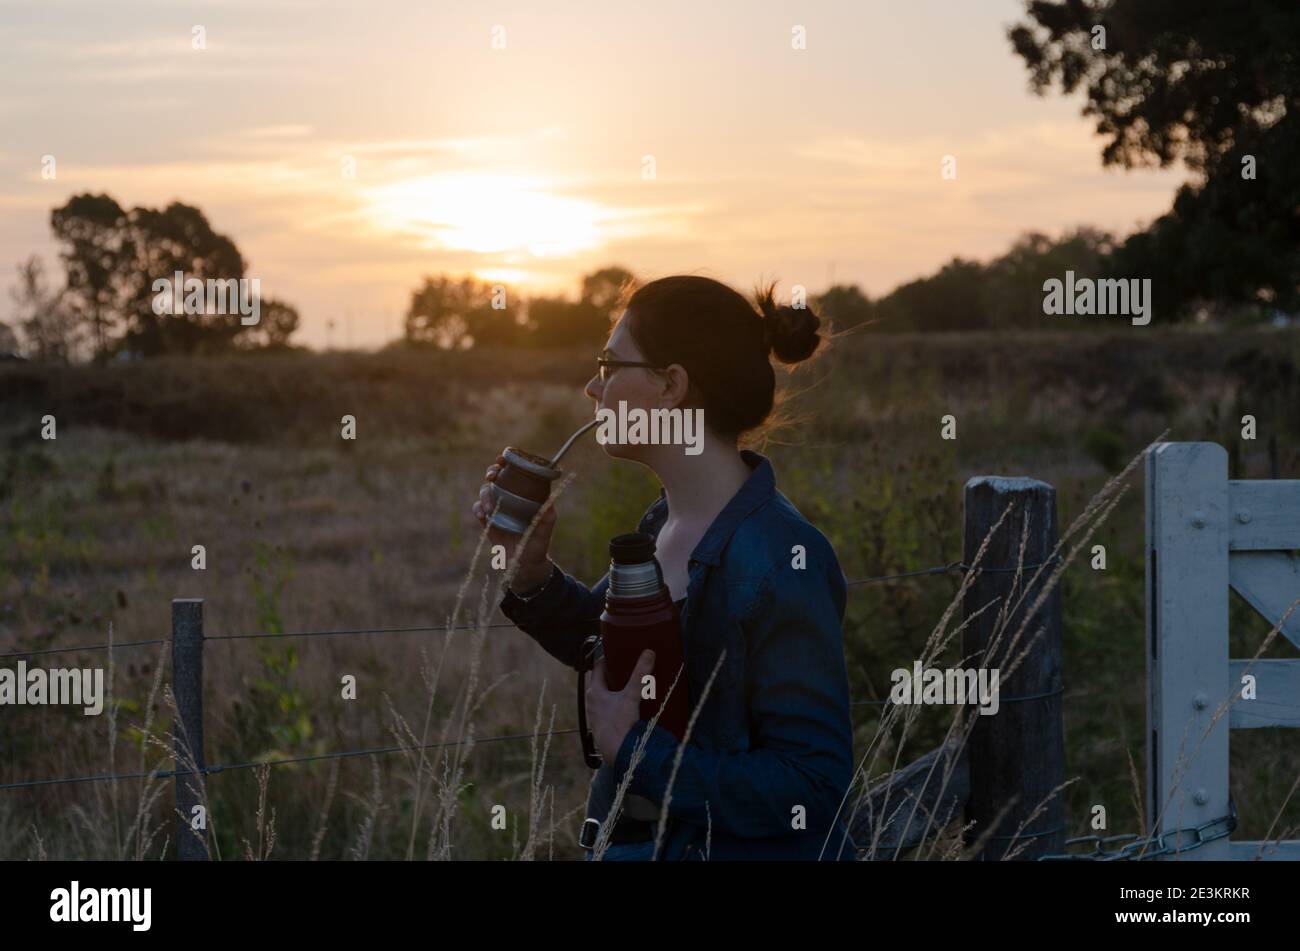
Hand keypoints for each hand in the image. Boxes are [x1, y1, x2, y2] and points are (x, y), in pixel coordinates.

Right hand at [471, 453, 557, 591]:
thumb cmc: (538, 544)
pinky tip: (484, 515)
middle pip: (496, 476)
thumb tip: (550, 502)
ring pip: (485, 491)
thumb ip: (547, 517)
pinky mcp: (487, 520)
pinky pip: (478, 509)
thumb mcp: (545, 530)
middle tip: (492, 476)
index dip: (508, 462)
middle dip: (491, 471)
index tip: (503, 459)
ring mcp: (497, 508)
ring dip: (485, 494)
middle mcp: (509, 498)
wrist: (525, 565)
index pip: (515, 472)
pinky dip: (478, 509)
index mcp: (523, 494)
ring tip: (490, 508)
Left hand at [587, 649, 656, 766]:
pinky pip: (608, 710)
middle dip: (612, 676)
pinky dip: (616, 705)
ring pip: (604, 698)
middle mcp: (592, 702)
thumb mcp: (631, 696)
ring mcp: (596, 715)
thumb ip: (640, 675)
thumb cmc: (618, 723)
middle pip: (601, 683)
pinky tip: (627, 708)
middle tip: (626, 668)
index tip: (615, 653)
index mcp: (595, 691)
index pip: (598, 669)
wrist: (616, 752)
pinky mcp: (602, 726)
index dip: (606, 659)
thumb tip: (648, 653)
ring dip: (614, 692)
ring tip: (628, 687)